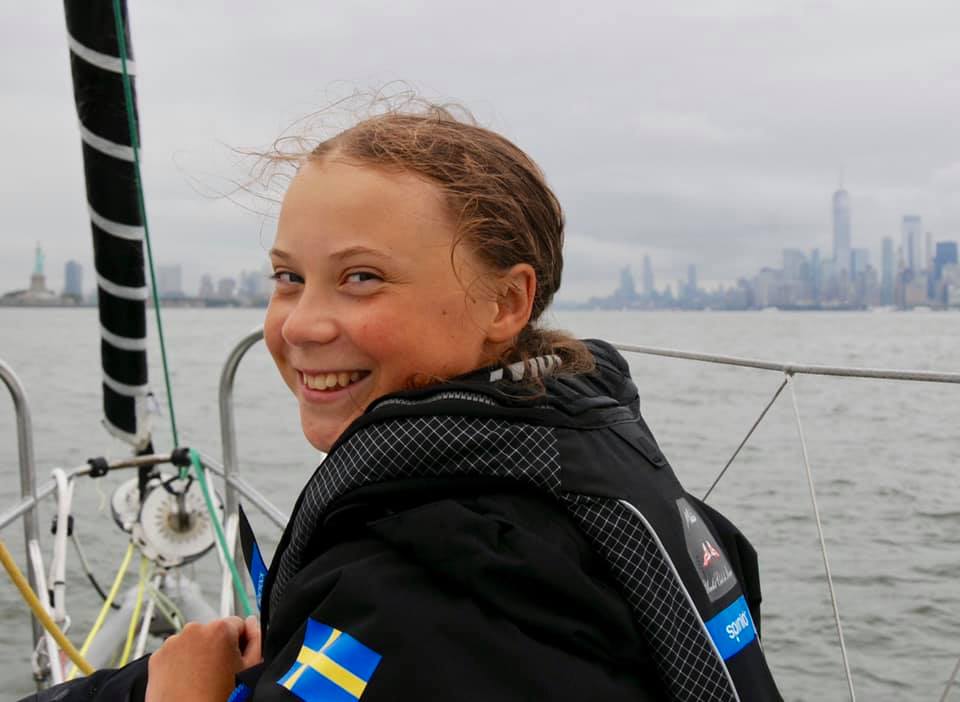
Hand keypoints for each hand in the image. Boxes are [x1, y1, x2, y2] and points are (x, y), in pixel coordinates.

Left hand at [146, 616, 261, 701]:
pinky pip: (175, 653)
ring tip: (200, 679)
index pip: (238, 624)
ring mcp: (173, 642)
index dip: (240, 642)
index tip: (236, 659)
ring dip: (198, 654)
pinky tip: (186, 681)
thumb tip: (252, 624)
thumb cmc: (217, 698)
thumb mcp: (249, 669)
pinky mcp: (157, 657)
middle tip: (218, 674)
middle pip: (214, 632)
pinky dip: (180, 663)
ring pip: (193, 642)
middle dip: (217, 648)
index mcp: (220, 629)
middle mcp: (194, 630)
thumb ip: (257, 640)